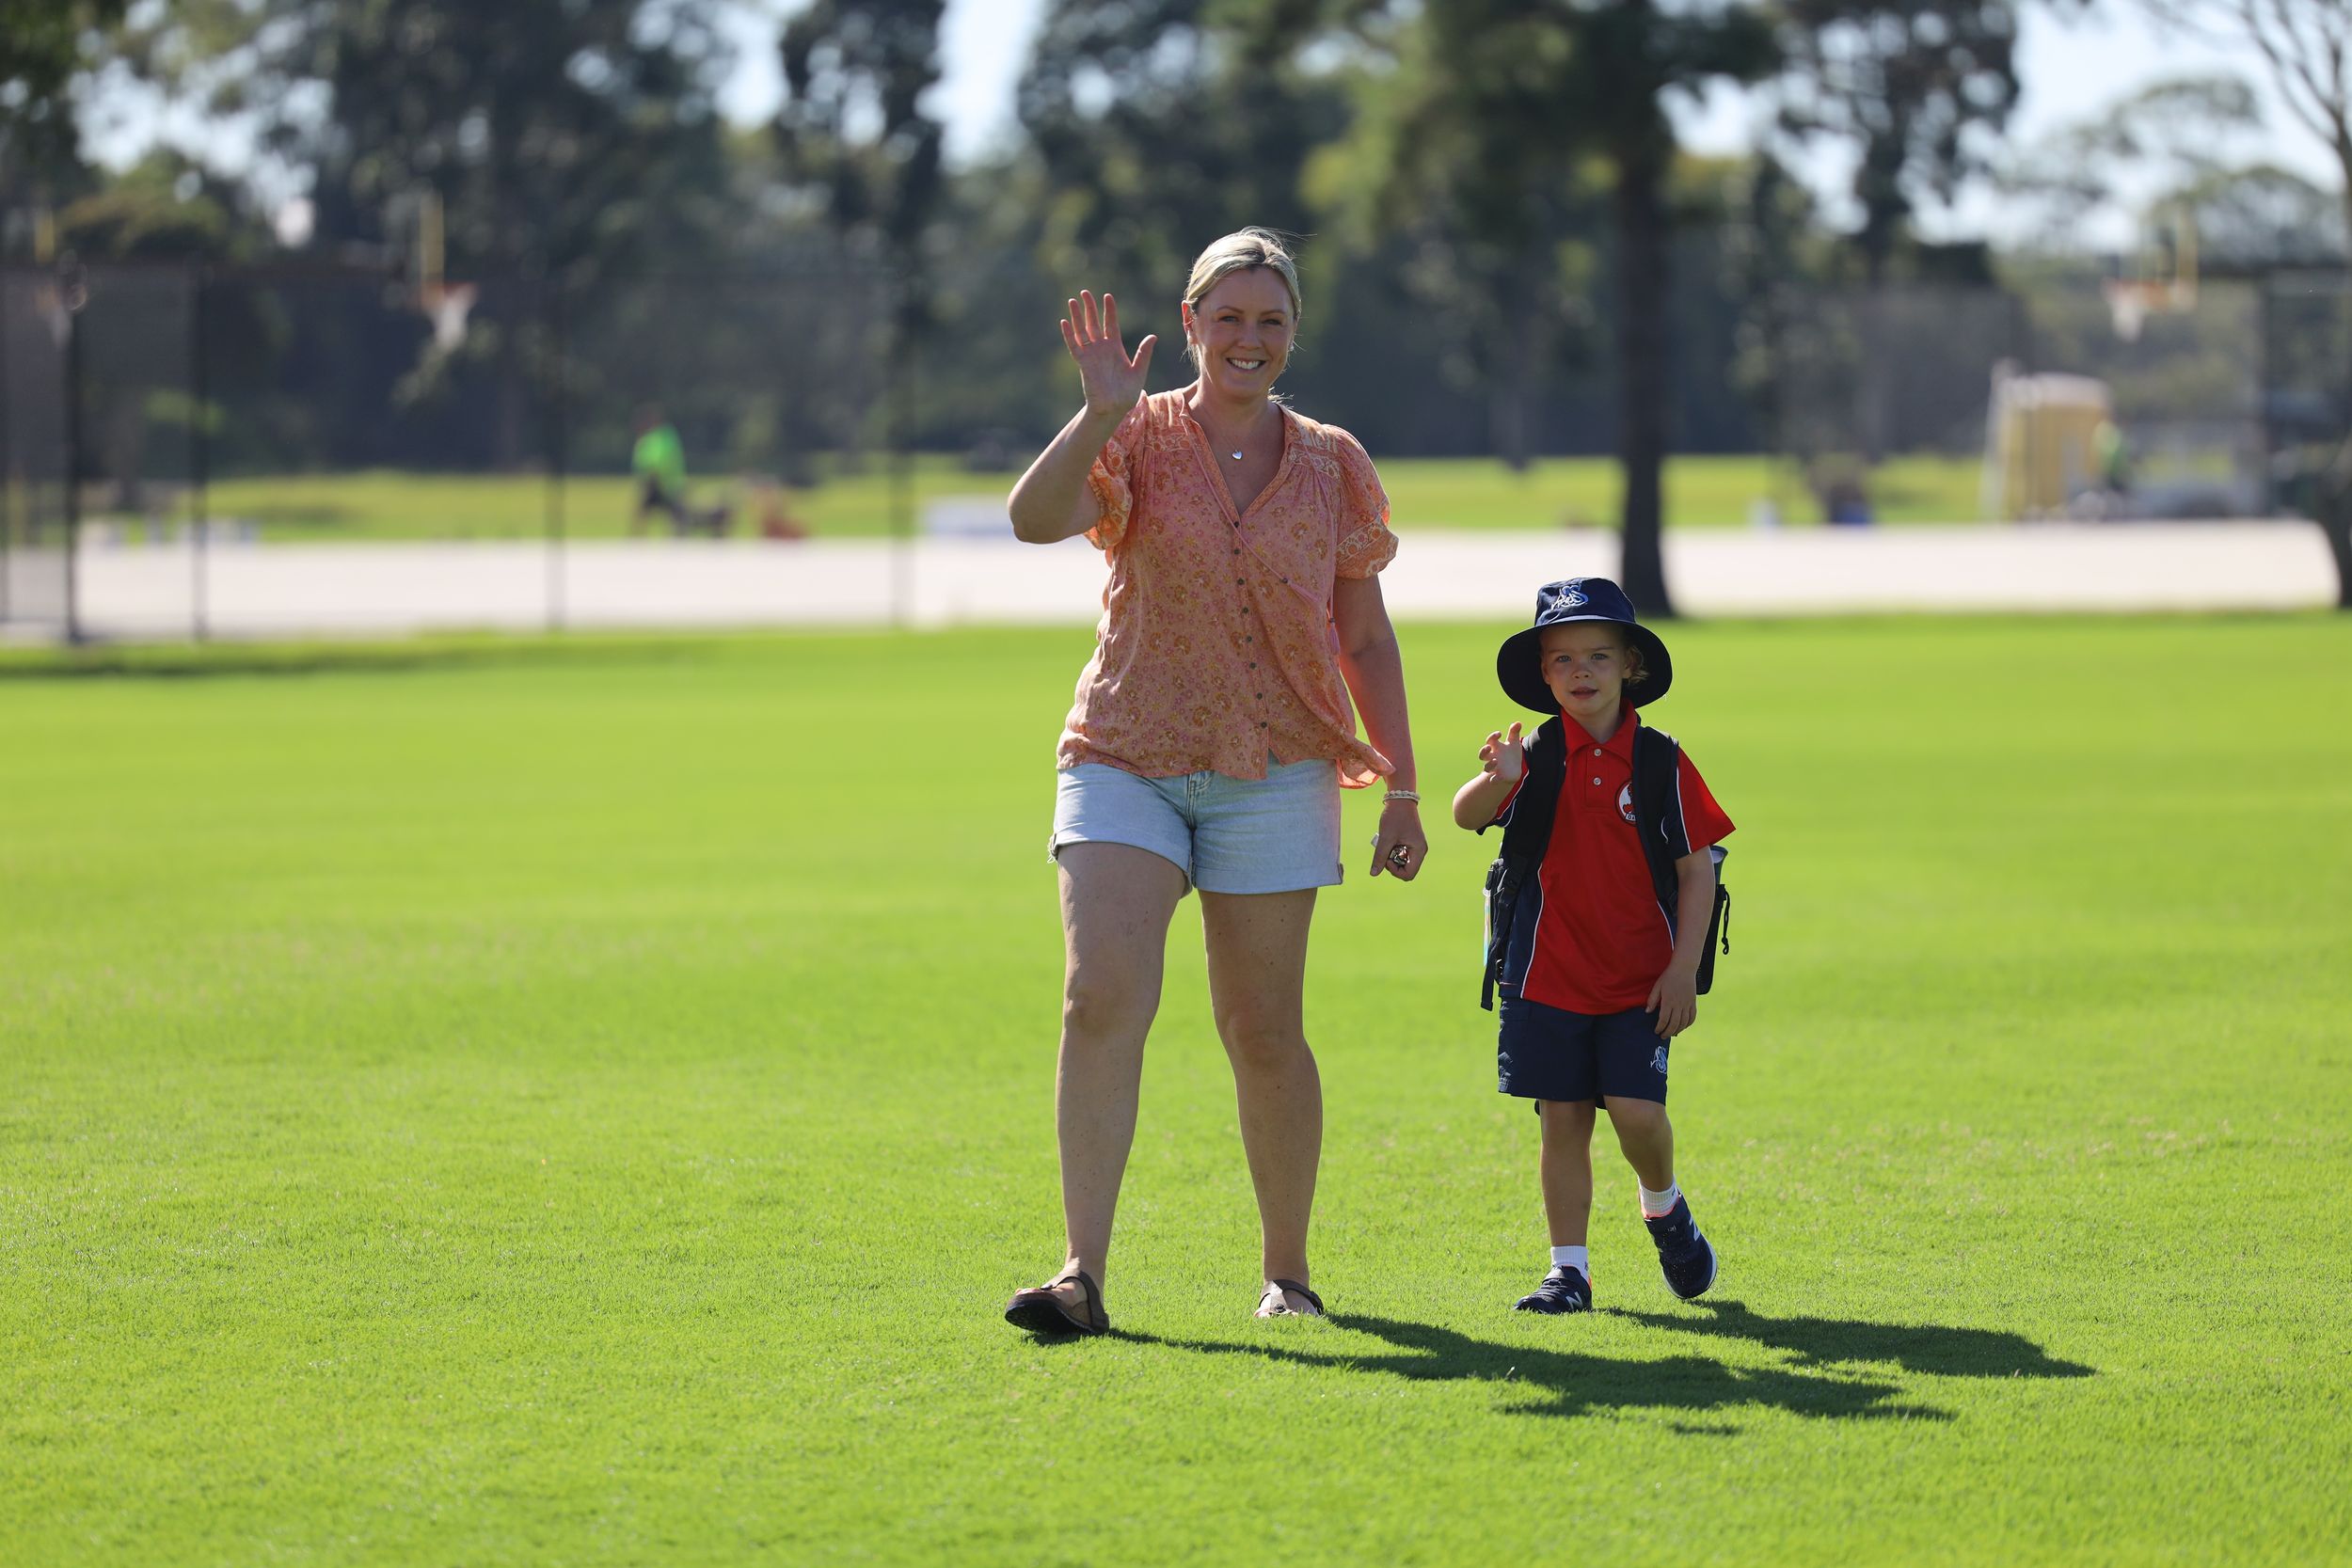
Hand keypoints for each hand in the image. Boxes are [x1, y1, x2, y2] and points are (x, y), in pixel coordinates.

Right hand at [1060, 290, 1156, 416]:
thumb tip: (1153, 336)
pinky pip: (1074, 346)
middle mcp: (1101, 348)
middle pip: (1094, 323)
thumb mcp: (1139, 370)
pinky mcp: (1083, 363)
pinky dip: (1069, 334)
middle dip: (1090, 308)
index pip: (1111, 324)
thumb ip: (1143, 353)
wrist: (1114, 408)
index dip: (1109, 310)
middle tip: (1085, 292)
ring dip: (1077, 316)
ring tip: (1072, 301)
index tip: (1107, 296)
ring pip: (1082, 331)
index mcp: (1115, 348)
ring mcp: (1091, 355)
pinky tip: (1064, 322)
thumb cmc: (1127, 393)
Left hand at [1369, 797, 1427, 880]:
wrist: (1400, 799)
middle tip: (1384, 852)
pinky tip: (1388, 842)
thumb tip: (1373, 874)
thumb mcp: (1385, 838)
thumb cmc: (1394, 817)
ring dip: (1392, 858)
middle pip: (1406, 870)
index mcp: (1419, 851)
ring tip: (1386, 845)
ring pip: (1403, 863)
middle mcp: (1420, 851)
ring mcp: (1416, 847)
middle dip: (1392, 865)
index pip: (1409, 874)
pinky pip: (1402, 855)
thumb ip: (1379, 857)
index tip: (1386, 858)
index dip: (1395, 871)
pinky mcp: (1411, 843)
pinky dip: (1393, 852)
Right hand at [1479, 721, 1525, 783]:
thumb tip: (1518, 722)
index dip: (1492, 736)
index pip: (1490, 741)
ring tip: (1495, 761)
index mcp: (1496, 748)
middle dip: (1483, 751)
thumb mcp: (1514, 742)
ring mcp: (1494, 768)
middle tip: (1488, 747)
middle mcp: (1493, 757)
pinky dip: (1493, 779)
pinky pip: (1493, 779)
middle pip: (1482, 754)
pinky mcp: (1499, 777)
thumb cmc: (1511, 753)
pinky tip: (1495, 779)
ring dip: (1489, 764)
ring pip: (1486, 767)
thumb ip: (1514, 732)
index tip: (1500, 733)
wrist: (1514, 769)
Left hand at [1647, 964, 1697, 1038]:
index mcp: (1669, 1001)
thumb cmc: (1668, 977)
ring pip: (1684, 1023)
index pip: (1664, 1020)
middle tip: (1662, 1036)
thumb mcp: (1657, 987)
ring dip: (1677, 1030)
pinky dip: (1688, 1024)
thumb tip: (1647, 1012)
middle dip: (1668, 1032)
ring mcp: (1688, 1004)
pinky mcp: (1693, 1002)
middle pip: (1674, 1024)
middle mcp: (1679, 1004)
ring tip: (1672, 1033)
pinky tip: (1683, 1027)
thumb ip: (1652, 1000)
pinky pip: (1692, 1017)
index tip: (1656, 1031)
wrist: (1684, 968)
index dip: (1660, 1028)